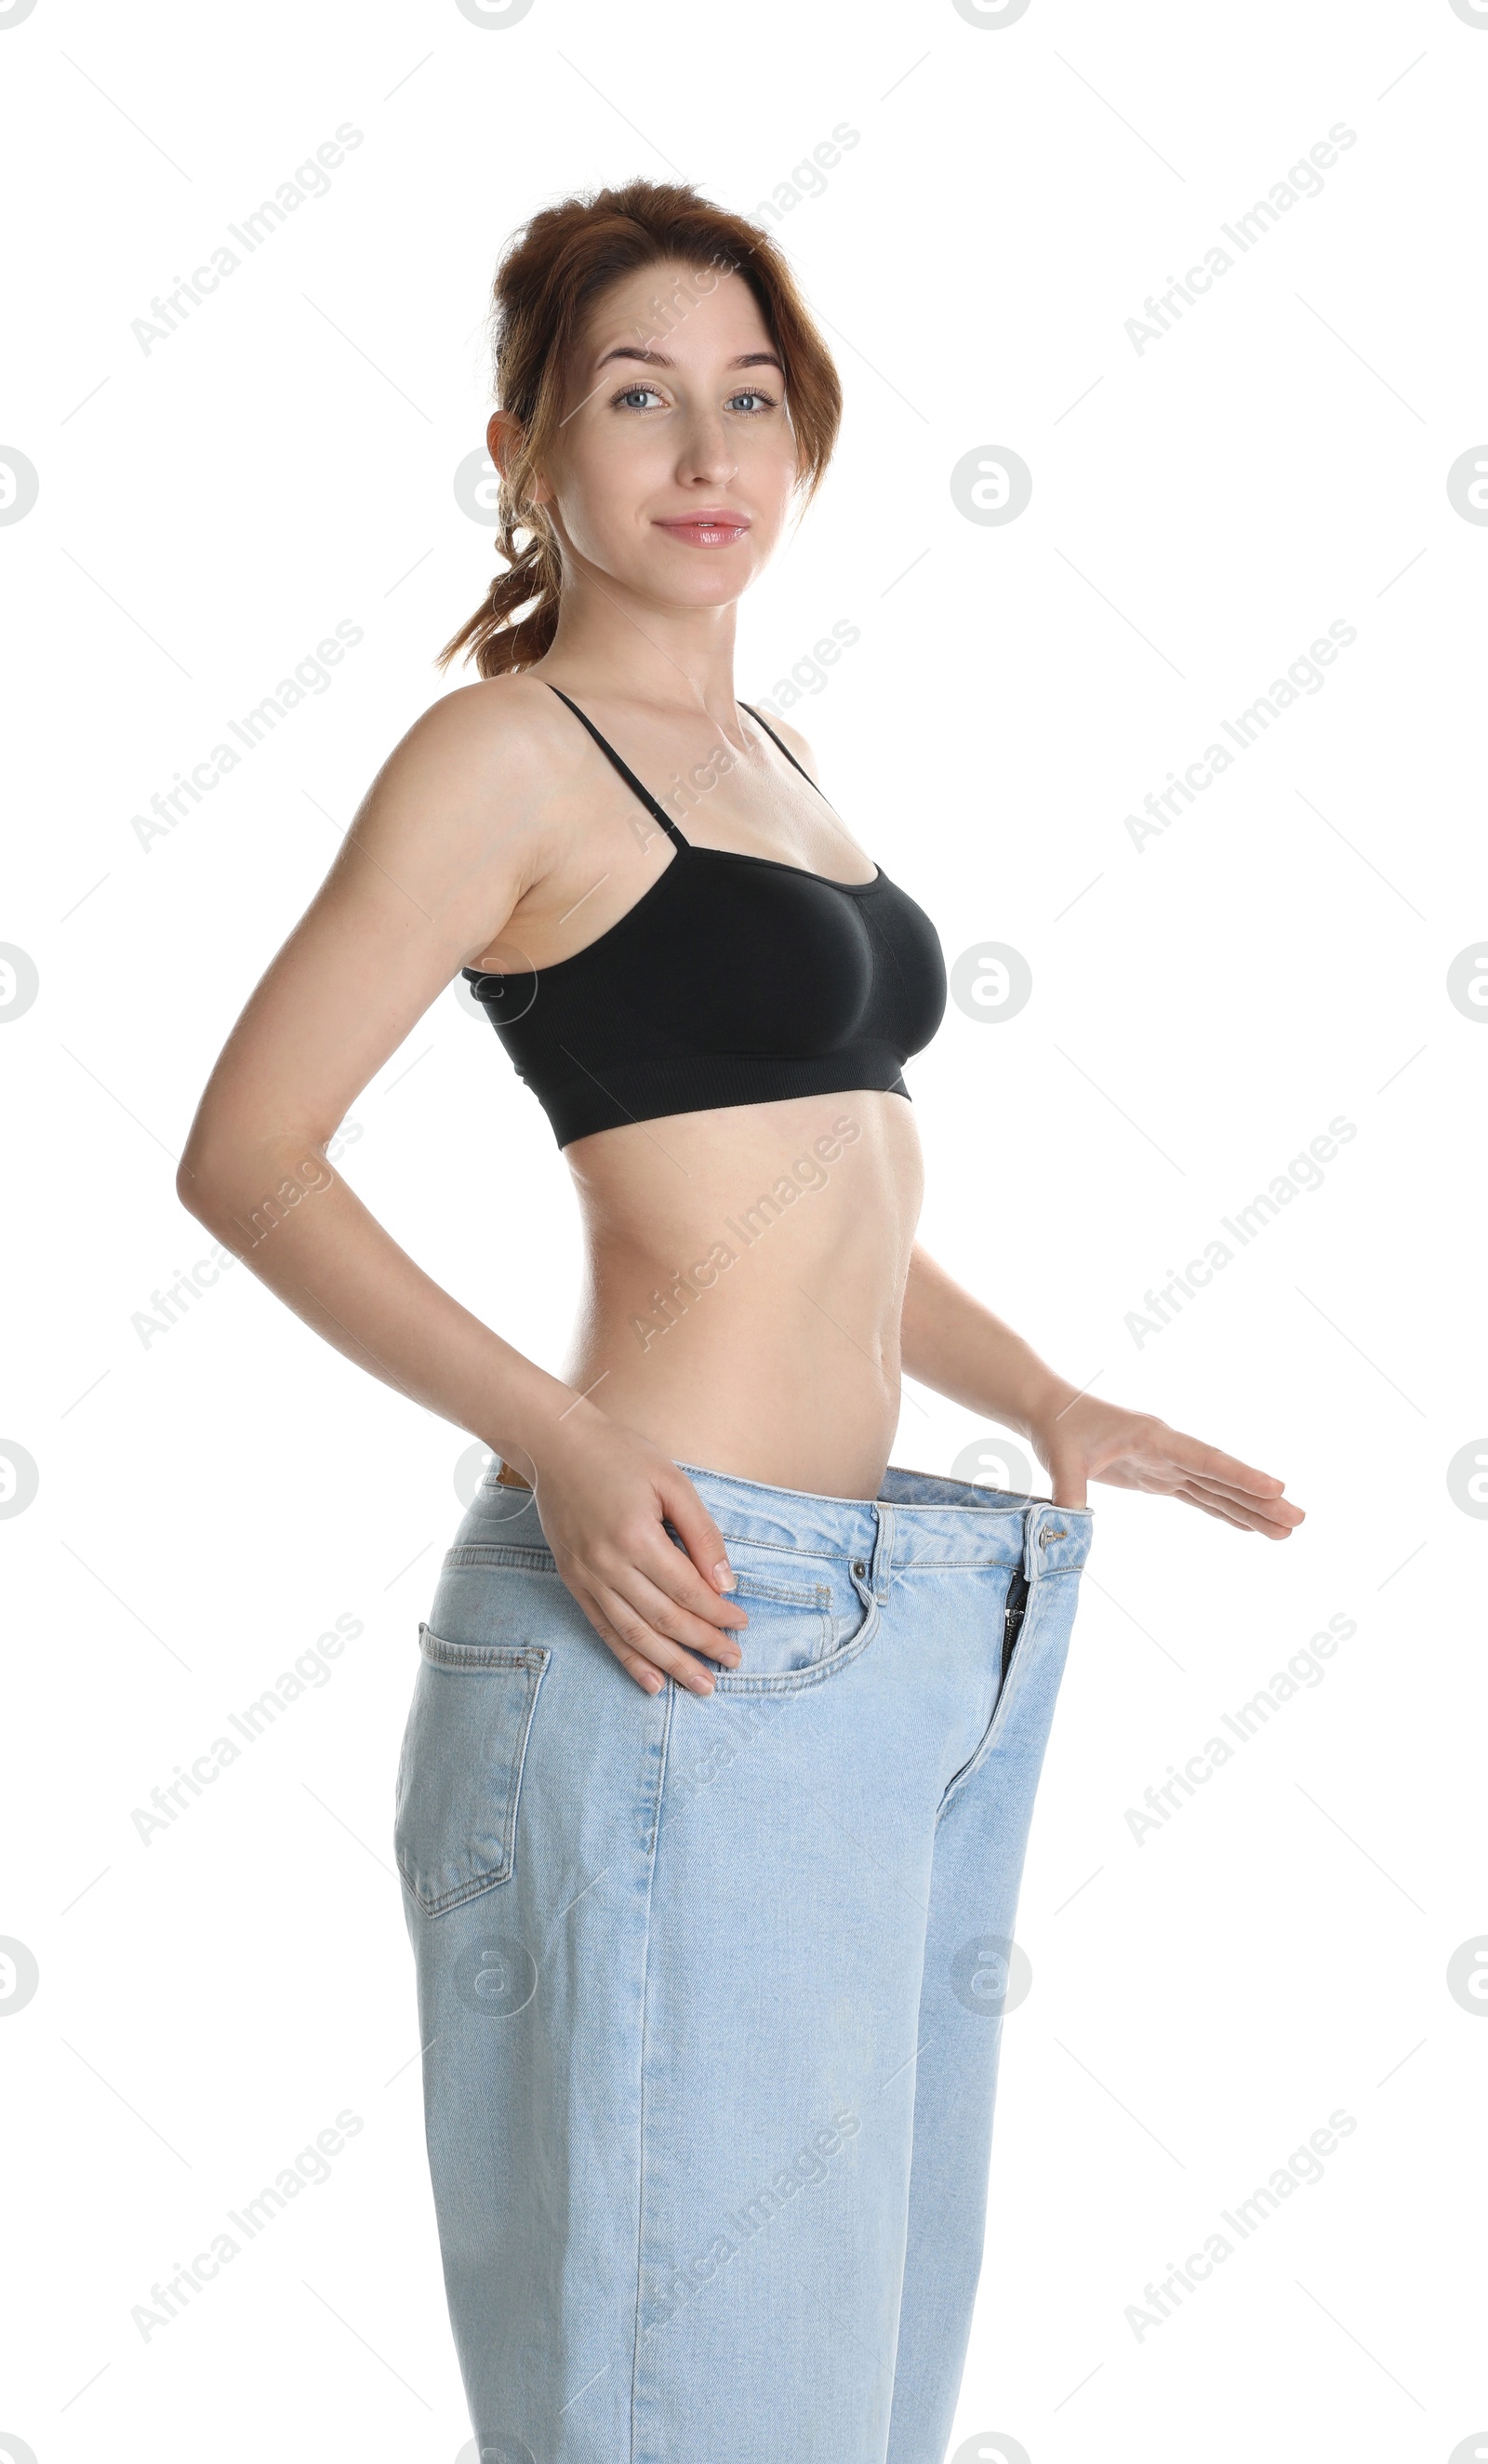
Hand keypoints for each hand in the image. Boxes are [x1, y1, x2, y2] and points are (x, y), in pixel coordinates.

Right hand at [514, 1401, 748, 1693]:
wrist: (556, 1446)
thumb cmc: (621, 1455)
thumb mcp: (672, 1481)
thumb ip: (701, 1533)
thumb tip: (726, 1584)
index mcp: (637, 1537)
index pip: (687, 1590)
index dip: (718, 1612)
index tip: (742, 1624)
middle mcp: (608, 1564)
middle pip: (664, 1619)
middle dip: (704, 1644)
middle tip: (734, 1662)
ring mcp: (587, 1577)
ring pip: (635, 1634)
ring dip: (672, 1664)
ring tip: (702, 1686)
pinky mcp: (573, 1582)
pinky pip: (604, 1630)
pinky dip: (629, 1660)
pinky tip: (653, 1682)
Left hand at [1033, 1393, 1304, 1537]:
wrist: (1049, 1410)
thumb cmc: (1057, 1428)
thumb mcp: (1060, 1458)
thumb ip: (1069, 1492)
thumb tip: (1072, 1527)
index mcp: (1153, 1437)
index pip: (1205, 1459)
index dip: (1241, 1475)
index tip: (1277, 1488)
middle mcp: (1169, 1449)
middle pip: (1223, 1477)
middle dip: (1261, 1499)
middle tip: (1299, 1519)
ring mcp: (1167, 1463)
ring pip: (1217, 1489)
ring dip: (1251, 1510)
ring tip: (1286, 1531)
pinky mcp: (1158, 1476)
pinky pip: (1199, 1496)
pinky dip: (1225, 1511)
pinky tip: (1249, 1526)